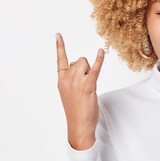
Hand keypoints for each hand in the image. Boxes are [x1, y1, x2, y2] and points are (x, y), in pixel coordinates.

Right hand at [56, 32, 104, 149]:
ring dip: (90, 71)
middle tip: (85, 85)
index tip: (58, 34)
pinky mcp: (88, 85)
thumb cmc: (76, 111)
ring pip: (85, 63)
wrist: (78, 126)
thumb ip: (72, 80)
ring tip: (88, 87)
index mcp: (60, 80)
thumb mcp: (69, 93)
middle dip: (85, 68)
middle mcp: (66, 79)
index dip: (60, 46)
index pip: (60, 59)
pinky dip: (99, 59)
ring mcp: (76, 81)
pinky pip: (94, 68)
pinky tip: (101, 52)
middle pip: (79, 60)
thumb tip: (82, 68)